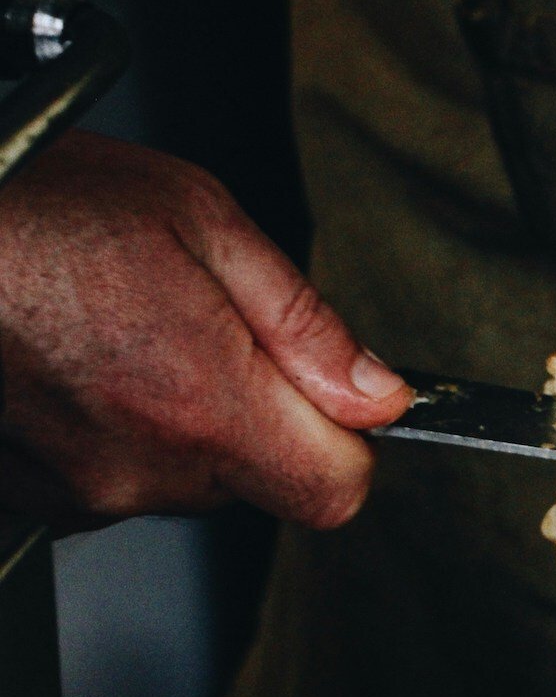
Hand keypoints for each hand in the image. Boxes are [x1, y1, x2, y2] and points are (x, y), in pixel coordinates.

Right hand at [0, 131, 409, 529]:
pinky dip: (101, 427)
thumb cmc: (29, 203)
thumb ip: (304, 323)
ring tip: (115, 329)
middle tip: (196, 326)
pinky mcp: (23, 492)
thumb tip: (379, 392)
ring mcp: (73, 489)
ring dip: (171, 419)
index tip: (331, 396)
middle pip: (257, 482)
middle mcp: (138, 466)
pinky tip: (69, 358)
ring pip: (178, 480)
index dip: (347, 441)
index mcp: (203, 402)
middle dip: (253, 414)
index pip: (335, 490)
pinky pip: (103, 477)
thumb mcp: (201, 219)